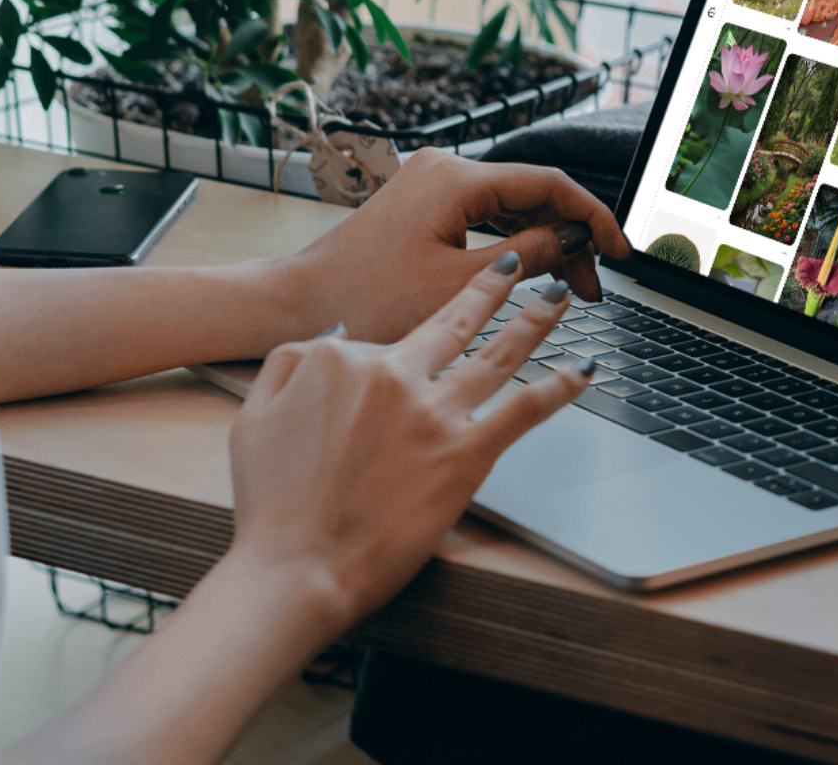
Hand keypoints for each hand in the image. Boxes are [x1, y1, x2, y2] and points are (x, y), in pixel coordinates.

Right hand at [228, 252, 592, 627]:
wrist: (296, 569)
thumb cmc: (273, 506)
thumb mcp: (254, 417)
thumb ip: (288, 366)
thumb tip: (329, 340)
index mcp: (341, 359)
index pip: (387, 340)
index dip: (399, 355)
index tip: (413, 354)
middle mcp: (393, 374)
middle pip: (455, 321)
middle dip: (492, 288)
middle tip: (517, 267)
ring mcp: (434, 412)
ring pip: (498, 353)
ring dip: (535, 319)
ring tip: (559, 297)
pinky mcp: (465, 454)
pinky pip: (524, 409)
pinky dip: (559, 387)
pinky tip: (583, 370)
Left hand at [290, 148, 629, 343]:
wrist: (301, 303)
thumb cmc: (367, 299)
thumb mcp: (461, 286)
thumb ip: (528, 256)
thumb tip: (574, 240)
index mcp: (457, 178)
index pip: (549, 184)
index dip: (592, 217)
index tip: (619, 251)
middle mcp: (445, 168)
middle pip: (533, 194)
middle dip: (570, 239)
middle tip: (593, 288)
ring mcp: (432, 184)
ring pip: (511, 206)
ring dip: (544, 244)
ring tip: (570, 289)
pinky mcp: (424, 205)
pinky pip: (486, 216)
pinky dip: (513, 244)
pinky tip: (533, 274)